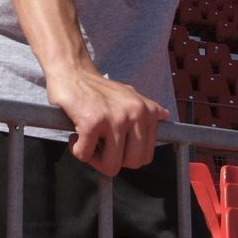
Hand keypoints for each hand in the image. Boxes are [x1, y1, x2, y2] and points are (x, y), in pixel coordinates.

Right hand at [47, 66, 169, 175]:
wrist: (72, 72)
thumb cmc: (98, 89)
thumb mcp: (128, 95)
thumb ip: (146, 108)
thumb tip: (164, 115)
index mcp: (146, 111)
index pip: (146, 155)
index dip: (128, 157)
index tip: (115, 146)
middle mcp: (135, 114)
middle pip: (133, 163)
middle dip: (114, 161)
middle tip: (100, 147)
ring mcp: (115, 118)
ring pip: (111, 165)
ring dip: (94, 158)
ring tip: (87, 141)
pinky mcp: (93, 122)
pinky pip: (85, 155)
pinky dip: (77, 149)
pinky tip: (76, 135)